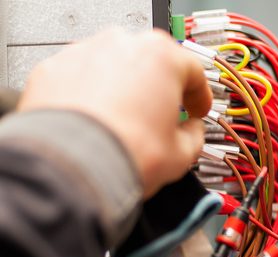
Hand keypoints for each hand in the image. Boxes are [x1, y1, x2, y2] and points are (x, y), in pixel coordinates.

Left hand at [18, 28, 211, 196]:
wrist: (69, 168)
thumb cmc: (123, 153)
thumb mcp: (181, 154)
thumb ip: (194, 135)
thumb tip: (191, 132)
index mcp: (162, 58)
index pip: (193, 72)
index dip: (199, 96)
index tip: (197, 109)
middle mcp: (123, 45)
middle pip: (152, 64)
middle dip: (159, 89)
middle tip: (162, 115)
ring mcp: (85, 53)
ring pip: (115, 68)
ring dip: (124, 90)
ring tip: (124, 122)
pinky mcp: (54, 69)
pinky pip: (82, 78)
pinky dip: (91, 95)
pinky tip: (96, 121)